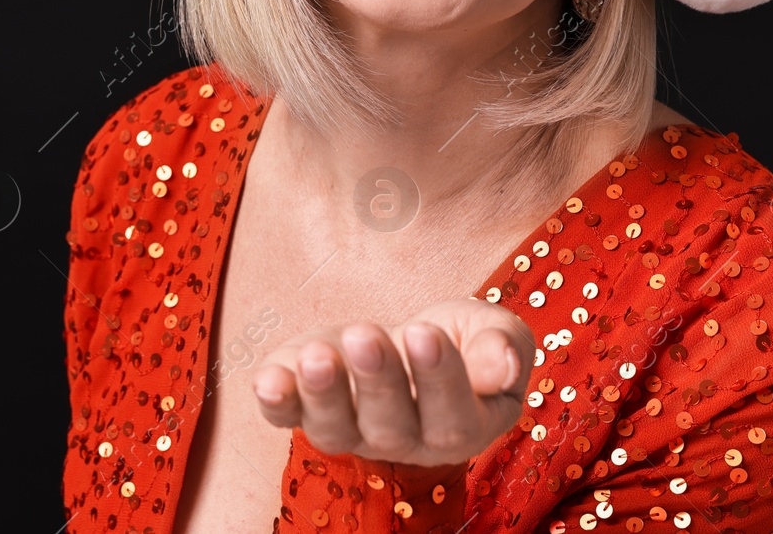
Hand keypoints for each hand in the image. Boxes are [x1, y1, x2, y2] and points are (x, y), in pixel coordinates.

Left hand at [251, 298, 533, 467]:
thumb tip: (503, 364)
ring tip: (318, 355)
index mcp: (463, 427)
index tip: (425, 332)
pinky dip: (276, 400)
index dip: (439, 378)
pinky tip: (269, 379)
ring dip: (323, 393)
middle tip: (366, 335)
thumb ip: (503, 345)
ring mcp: (351, 431)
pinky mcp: (305, 408)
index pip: (454, 419)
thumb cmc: (458, 338)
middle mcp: (405, 443)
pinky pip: (286, 416)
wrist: (405, 338)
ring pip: (335, 429)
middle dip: (377, 380)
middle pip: (391, 427)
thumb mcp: (489, 329)